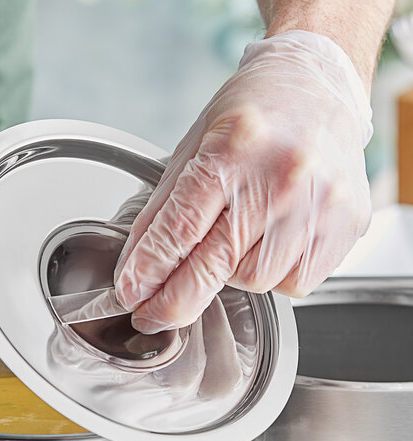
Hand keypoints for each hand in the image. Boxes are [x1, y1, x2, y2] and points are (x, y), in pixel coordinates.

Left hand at [114, 31, 372, 333]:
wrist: (318, 88)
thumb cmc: (253, 116)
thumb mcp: (192, 148)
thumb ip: (162, 210)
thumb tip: (137, 268)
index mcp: (235, 148)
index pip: (181, 228)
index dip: (149, 271)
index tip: (130, 295)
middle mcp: (282, 177)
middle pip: (215, 266)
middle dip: (175, 302)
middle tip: (152, 316)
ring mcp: (320, 204)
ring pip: (254, 280)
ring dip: (231, 274)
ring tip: (238, 234)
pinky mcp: (346, 226)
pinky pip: (294, 282)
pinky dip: (271, 275)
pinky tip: (270, 241)